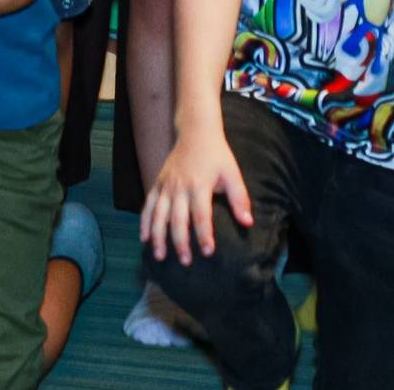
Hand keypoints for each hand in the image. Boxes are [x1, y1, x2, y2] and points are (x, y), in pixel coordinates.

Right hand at [139, 123, 251, 264]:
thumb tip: (248, 223)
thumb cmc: (217, 155)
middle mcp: (179, 187)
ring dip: (158, 237)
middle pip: (177, 219)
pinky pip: (148, 205)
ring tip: (159, 256)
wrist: (196, 131)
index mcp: (199, 185)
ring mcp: (166, 185)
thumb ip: (240, 198)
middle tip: (186, 261)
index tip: (208, 252)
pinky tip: (144, 239)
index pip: (201, 215)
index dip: (205, 234)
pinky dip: (144, 222)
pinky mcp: (157, 183)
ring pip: (158, 215)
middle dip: (180, 242)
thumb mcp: (232, 173)